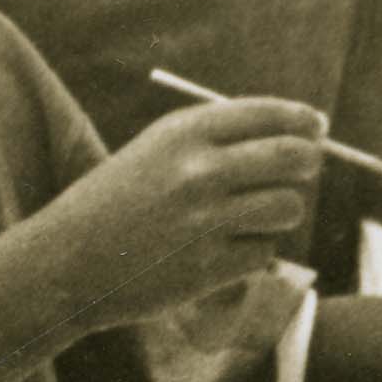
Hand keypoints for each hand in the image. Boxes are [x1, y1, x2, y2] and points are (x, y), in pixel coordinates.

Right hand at [2, 95, 328, 340]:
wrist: (66, 261)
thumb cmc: (116, 202)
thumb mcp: (156, 151)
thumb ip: (218, 139)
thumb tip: (300, 133)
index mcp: (183, 132)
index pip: (268, 114)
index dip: (302, 120)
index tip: (316, 126)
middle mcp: (199, 171)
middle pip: (293, 157)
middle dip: (307, 161)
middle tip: (305, 166)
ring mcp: (206, 221)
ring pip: (288, 207)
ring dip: (280, 211)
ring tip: (250, 216)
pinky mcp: (210, 267)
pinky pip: (264, 252)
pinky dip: (252, 251)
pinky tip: (220, 250)